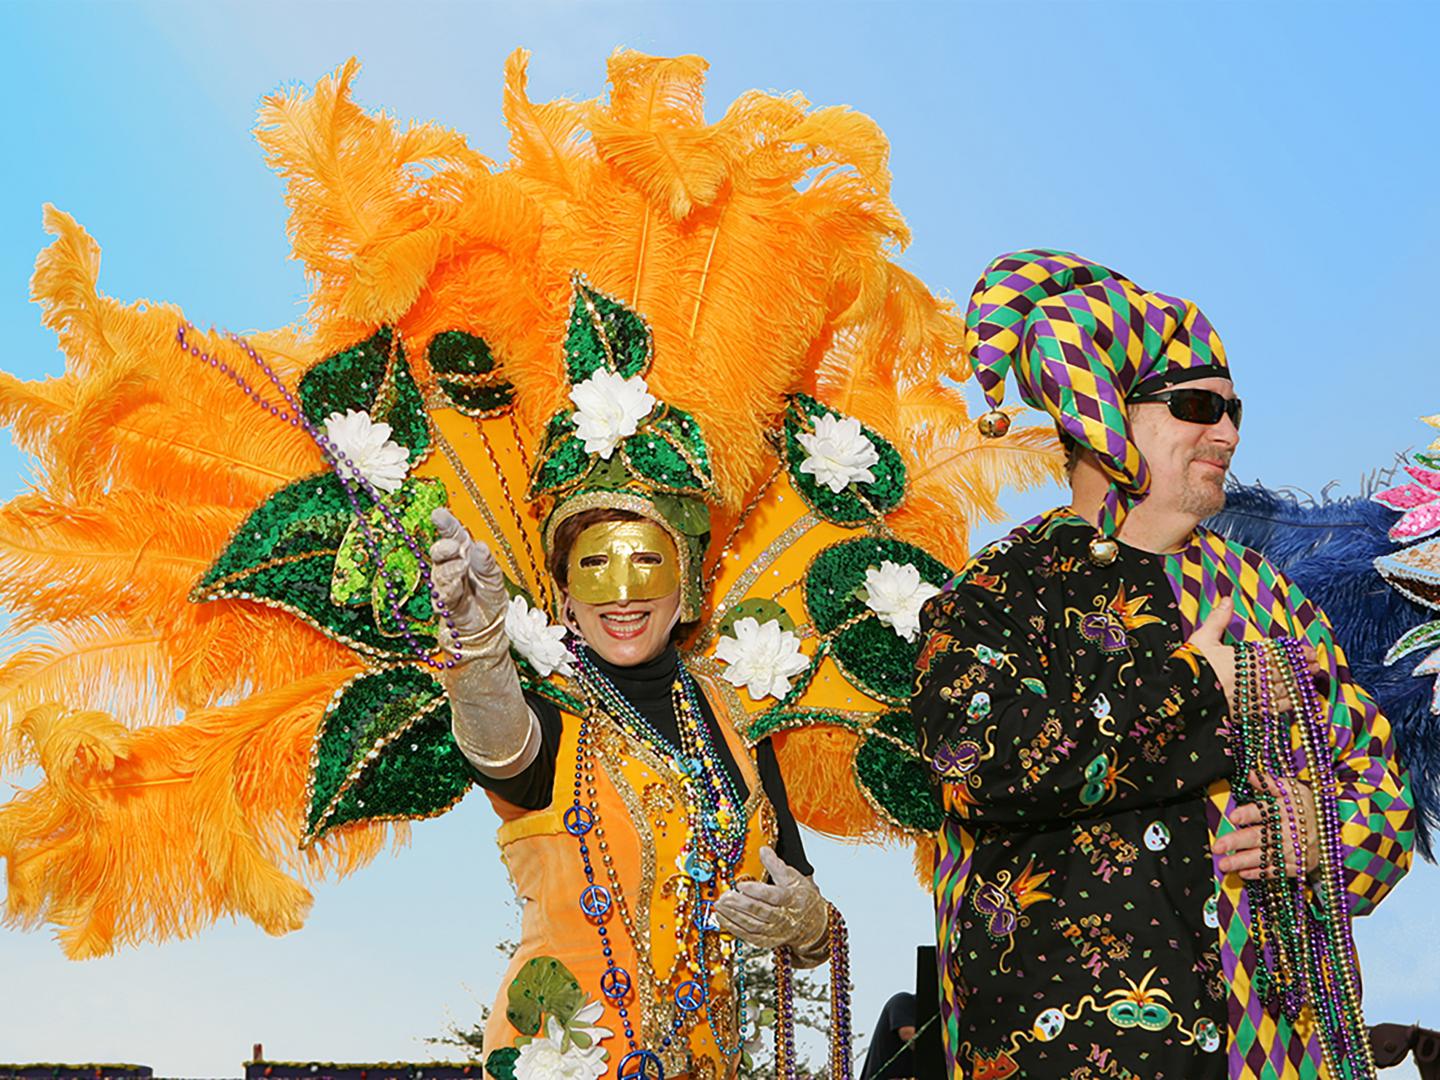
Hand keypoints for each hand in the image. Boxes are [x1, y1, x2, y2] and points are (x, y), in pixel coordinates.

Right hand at [429, 508, 507, 647]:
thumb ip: (487, 563)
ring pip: (439, 572)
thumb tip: (480, 546)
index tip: (437, 513)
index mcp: (464, 553)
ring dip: (450, 568)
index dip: (445, 523)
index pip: (453, 534)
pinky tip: (456, 585)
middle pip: (440, 551)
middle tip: (452, 546)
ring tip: (462, 567)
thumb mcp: (494, 578)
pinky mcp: (443, 602)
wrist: (487, 626)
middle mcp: (451, 565)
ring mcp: (444, 583)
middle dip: (443, 547)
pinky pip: (442, 593)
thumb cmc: (489, 596)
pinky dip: (449, 588)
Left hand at [712, 847, 826, 951]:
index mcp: (791, 899)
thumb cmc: (801, 899)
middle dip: (741, 904)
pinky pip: (748, 935)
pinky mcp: (767, 941)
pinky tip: (722, 918)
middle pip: (760, 912)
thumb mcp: (793, 878)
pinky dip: (734, 928)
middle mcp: (783, 918)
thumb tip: (763, 850)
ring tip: (719, 906)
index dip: (756, 891)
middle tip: (725, 896)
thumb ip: (776, 865)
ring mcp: (775, 932)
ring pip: (752, 925)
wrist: (812, 924)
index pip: (773, 896)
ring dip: (733, 916)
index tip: (741, 885)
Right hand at [1188, 600, 1322, 713]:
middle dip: (1301, 666)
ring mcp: (1250, 696)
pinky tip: (1298, 700)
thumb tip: (1229, 598)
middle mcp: (1250, 676)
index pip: (1274, 653)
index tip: (1307, 650)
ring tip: (1311, 678)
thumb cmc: (1190, 666)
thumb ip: (1218, 620)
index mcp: (1241, 657)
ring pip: (1282, 688)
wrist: (1178, 697)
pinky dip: (1289, 703)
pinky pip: (1274, 708)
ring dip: (1299, 683)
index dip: (1293, 651)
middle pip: (1282, 670)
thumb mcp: (1201, 638)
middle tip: (1316, 663)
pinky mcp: (1247, 713)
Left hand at [1213, 771, 1318, 879]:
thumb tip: (1249, 772)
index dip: (1248, 814)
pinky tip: (1244, 873)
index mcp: (1285, 809)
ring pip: (1265, 856)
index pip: (1264, 810)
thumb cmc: (1305, 806)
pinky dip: (1262, 874)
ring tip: (1224, 864)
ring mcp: (1293, 850)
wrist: (1332, 829)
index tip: (1233, 817)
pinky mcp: (1298, 865)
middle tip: (1218, 846)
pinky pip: (1278, 872)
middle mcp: (1288, 831)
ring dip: (1243, 861)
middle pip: (1260, 836)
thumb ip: (1269, 782)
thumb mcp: (1292, 789)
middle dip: (1237, 841)